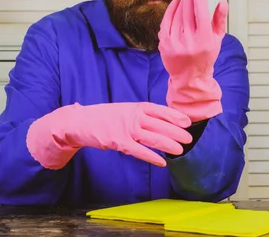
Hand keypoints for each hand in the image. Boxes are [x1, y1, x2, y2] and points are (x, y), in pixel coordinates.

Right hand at [26, 102, 192, 169]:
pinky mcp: (118, 141)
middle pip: (160, 124)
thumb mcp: (124, 110)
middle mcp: (133, 116)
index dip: (175, 116)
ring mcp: (126, 129)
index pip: (160, 110)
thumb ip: (140, 115)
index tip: (187, 122)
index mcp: (136, 107)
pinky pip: (138, 151)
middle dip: (176, 131)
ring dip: (168, 144)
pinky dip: (151, 157)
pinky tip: (162, 162)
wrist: (79, 122)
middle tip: (189, 138)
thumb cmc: (104, 117)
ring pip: (153, 137)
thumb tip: (160, 121)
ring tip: (181, 149)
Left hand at [158, 0, 227, 121]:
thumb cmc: (206, 56)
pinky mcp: (164, 44)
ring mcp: (175, 43)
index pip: (201, 12)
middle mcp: (189, 41)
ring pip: (177, 15)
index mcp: (204, 40)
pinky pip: (166, 22)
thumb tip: (222, 3)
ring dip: (182, 3)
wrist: (190, 78)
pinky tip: (175, 4)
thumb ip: (219, 20)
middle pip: (188, 12)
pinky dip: (170, 11)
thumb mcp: (217, 39)